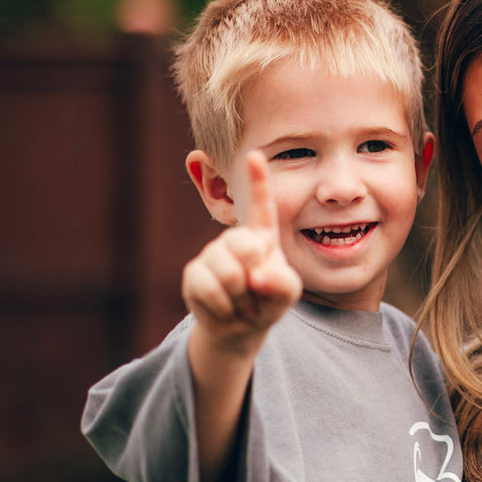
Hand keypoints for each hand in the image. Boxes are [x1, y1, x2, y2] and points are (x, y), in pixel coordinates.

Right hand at [181, 150, 302, 350]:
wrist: (240, 327)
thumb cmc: (268, 300)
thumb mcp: (287, 293)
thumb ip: (284, 284)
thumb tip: (256, 276)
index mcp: (261, 235)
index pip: (261, 205)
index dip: (257, 180)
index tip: (255, 155)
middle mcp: (235, 239)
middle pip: (247, 247)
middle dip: (256, 278)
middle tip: (255, 292)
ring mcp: (212, 254)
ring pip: (229, 273)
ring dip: (241, 298)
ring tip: (241, 302)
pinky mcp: (193, 273)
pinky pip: (210, 290)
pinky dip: (225, 308)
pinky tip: (226, 309)